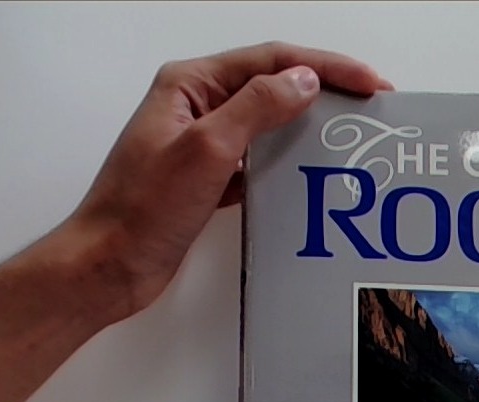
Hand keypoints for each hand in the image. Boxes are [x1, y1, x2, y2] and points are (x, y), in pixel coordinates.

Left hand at [65, 42, 391, 316]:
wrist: (109, 265)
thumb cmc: (141, 210)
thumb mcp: (206, 150)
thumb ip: (256, 109)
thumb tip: (302, 81)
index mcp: (189, 85)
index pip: (271, 60)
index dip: (325, 67)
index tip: (367, 82)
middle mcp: (195, 108)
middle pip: (271, 85)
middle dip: (323, 90)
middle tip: (369, 105)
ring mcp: (201, 145)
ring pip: (266, 124)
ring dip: (306, 126)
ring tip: (346, 135)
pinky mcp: (206, 181)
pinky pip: (256, 161)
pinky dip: (285, 163)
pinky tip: (306, 175)